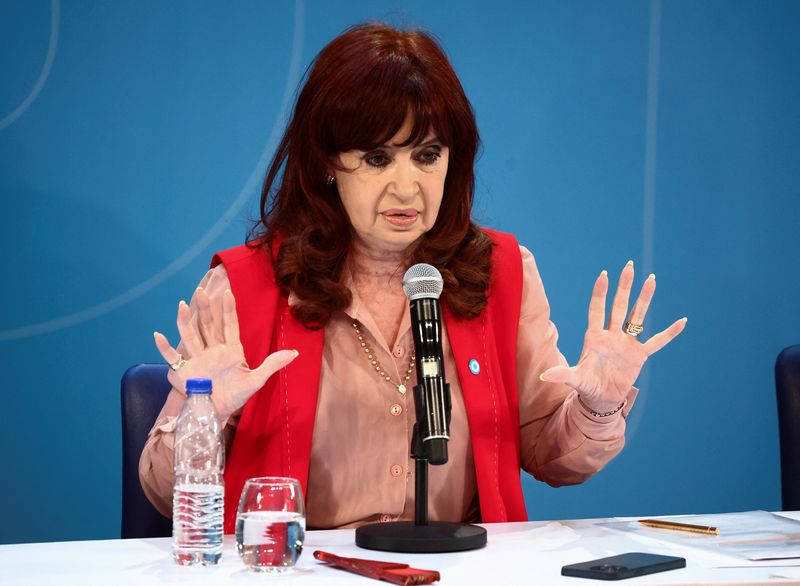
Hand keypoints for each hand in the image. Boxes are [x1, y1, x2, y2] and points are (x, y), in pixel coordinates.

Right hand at [153, 287, 297, 419]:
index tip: (228, 293)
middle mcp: (212, 350)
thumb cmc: (235, 396)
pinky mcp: (184, 371)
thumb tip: (296, 352)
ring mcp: (197, 359)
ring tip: (182, 304)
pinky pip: (172, 358)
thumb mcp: (256, 380)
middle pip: (208, 325)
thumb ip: (273, 364)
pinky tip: (157, 335)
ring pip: (190, 335)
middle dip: (206, 309)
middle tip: (202, 290)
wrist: (216, 413)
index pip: (229, 325)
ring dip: (185, 320)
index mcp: (230, 350)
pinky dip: (164, 348)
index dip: (229, 310)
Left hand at [539, 261, 686, 412]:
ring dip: (644, 299)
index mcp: (594, 337)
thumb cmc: (585, 386)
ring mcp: (626, 343)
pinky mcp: (639, 355)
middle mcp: (611, 335)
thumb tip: (544, 376)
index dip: (600, 294)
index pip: (597, 310)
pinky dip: (669, 333)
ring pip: (637, 316)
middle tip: (629, 265)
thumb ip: (562, 375)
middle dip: (624, 287)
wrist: (601, 399)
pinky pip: (657, 341)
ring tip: (651, 279)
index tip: (603, 275)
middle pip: (619, 306)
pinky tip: (682, 321)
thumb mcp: (574, 379)